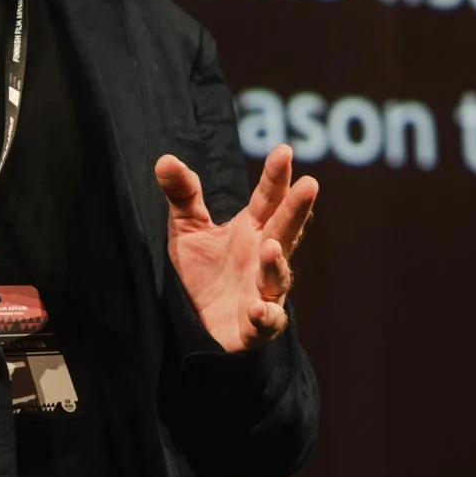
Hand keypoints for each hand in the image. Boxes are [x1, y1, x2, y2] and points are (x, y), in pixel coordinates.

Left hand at [154, 142, 318, 352]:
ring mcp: (264, 290)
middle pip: (285, 229)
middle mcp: (265, 256)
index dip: (276, 177)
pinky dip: (265, 316)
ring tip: (271, 246)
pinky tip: (259, 309)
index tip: (284, 151)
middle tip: (310, 184)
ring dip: (277, 262)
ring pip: (278, 275)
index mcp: (253, 229)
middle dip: (297, 208)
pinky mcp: (256, 325)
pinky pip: (266, 320)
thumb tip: (164, 160)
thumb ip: (183, 195)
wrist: (197, 324)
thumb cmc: (203, 273)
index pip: (268, 199)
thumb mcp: (187, 230)